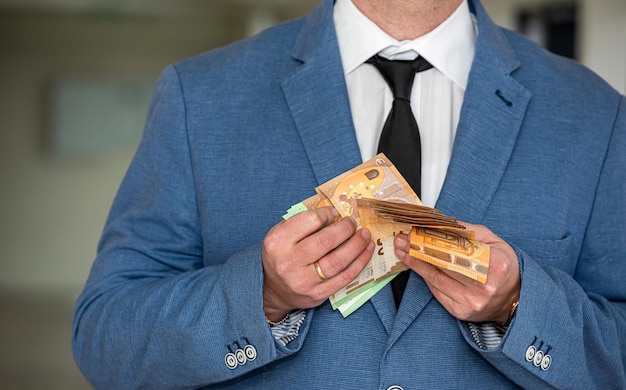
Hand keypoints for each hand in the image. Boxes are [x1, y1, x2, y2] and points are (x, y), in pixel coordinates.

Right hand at [262, 207, 374, 321]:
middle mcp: (288, 262)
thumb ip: (303, 223)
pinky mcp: (316, 295)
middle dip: (345, 229)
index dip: (327, 214)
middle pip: (325, 242)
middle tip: (353, 223)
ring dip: (356, 246)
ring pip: (337, 262)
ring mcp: (303, 281)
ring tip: (365, 235)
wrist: (272, 290)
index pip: (309, 221)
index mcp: (278, 242)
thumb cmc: (281, 255)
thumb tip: (334, 215)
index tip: (336, 213)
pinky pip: (344, 278)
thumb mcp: (282, 234)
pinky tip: (366, 251)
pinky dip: (359, 263)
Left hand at [394, 222, 519, 323]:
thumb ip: (468, 232)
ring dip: (415, 263)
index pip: (455, 250)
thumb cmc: (504, 268)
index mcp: (494, 265)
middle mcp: (482, 286)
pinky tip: (415, 265)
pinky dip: (425, 276)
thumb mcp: (495, 242)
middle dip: (417, 250)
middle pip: (442, 264)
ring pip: (435, 279)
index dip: (432, 240)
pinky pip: (436, 291)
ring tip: (402, 250)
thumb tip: (441, 224)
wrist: (514, 299)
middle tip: (402, 240)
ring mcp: (470, 301)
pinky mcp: (460, 311)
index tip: (415, 232)